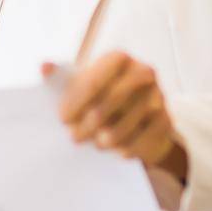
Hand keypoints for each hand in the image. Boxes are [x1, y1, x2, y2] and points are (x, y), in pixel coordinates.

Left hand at [46, 52, 187, 180]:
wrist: (132, 117)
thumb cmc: (98, 97)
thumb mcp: (78, 86)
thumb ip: (60, 78)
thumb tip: (44, 67)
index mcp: (119, 59)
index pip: (96, 78)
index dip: (77, 100)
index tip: (62, 118)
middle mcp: (143, 72)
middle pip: (114, 99)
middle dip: (91, 121)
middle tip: (74, 137)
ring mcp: (158, 95)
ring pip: (130, 121)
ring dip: (110, 136)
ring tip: (97, 144)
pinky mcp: (166, 119)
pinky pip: (146, 137)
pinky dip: (130, 147)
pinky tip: (118, 151)